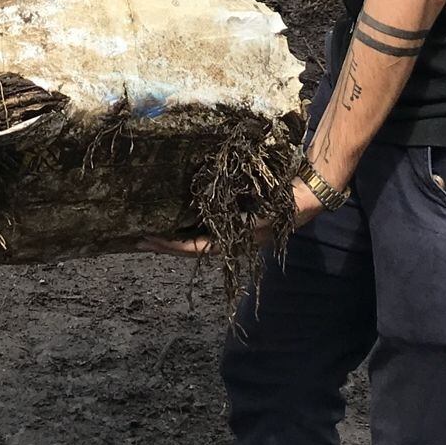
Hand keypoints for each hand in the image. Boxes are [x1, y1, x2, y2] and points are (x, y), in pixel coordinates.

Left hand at [142, 179, 323, 256]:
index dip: (168, 245)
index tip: (146, 239)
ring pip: (196, 240)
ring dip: (175, 236)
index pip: (192, 248)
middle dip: (164, 244)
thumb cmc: (282, 203)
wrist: (307, 196)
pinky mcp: (235, 221)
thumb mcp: (258, 210)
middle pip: (189, 248)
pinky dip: (189, 225)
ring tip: (153, 229)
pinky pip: (206, 227)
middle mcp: (229, 241)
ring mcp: (232, 233)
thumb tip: (204, 206)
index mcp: (232, 242)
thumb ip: (233, 212)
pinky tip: (179, 216)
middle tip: (139, 238)